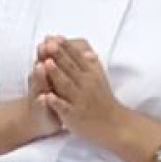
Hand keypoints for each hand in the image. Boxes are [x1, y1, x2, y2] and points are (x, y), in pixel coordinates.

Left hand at [35, 36, 134, 151]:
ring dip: (56, 74)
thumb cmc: (103, 100)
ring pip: (66, 85)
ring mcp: (80, 100)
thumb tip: (87, 50)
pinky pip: (64, 107)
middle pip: (70, 68)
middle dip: (59, 55)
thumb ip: (92, 65)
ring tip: (45, 63)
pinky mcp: (74, 115)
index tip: (54, 36)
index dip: (65, 47)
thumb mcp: (100, 80)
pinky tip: (45, 96)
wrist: (115, 125)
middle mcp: (86, 85)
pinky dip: (55, 102)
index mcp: (92, 74)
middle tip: (47, 43)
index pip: (77, 58)